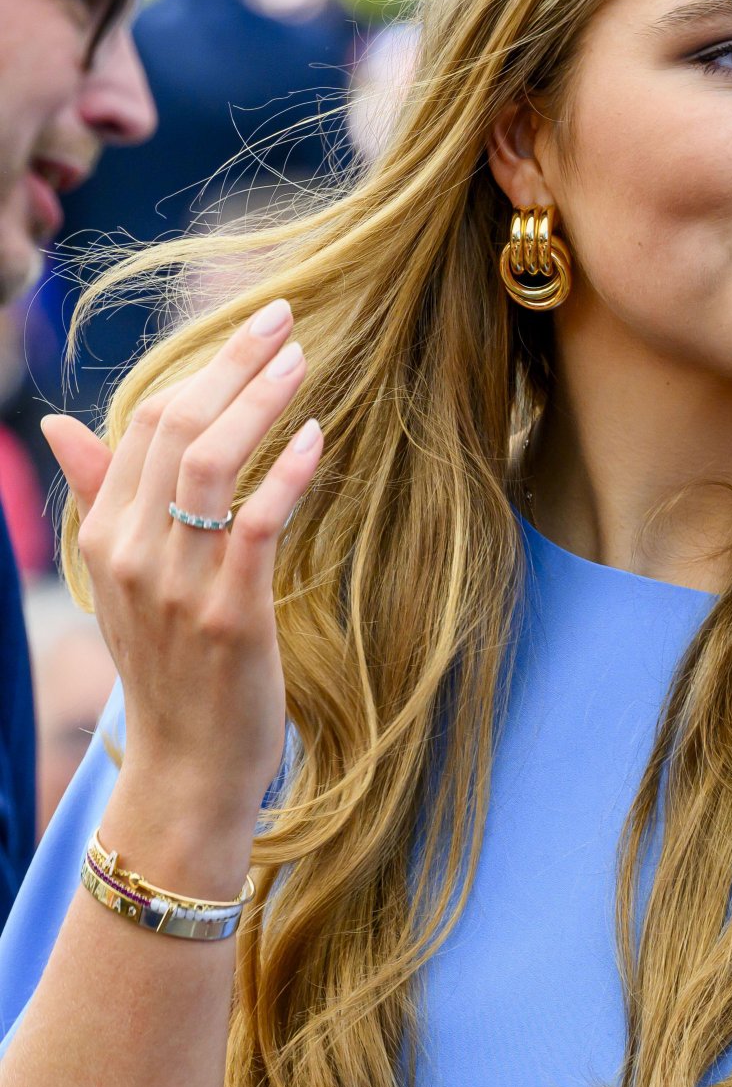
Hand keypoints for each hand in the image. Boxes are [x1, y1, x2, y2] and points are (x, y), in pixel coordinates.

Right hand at [42, 297, 322, 827]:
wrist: (187, 770)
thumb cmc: (170, 666)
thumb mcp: (123, 580)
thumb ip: (102, 496)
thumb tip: (60, 425)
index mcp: (107, 536)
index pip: (147, 426)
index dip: (202, 368)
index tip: (251, 329)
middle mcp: (132, 553)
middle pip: (176, 428)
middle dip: (232, 362)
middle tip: (284, 316)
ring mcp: (177, 586)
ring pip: (211, 463)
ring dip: (259, 400)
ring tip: (302, 359)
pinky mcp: (229, 616)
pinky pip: (255, 525)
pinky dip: (286, 471)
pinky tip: (317, 436)